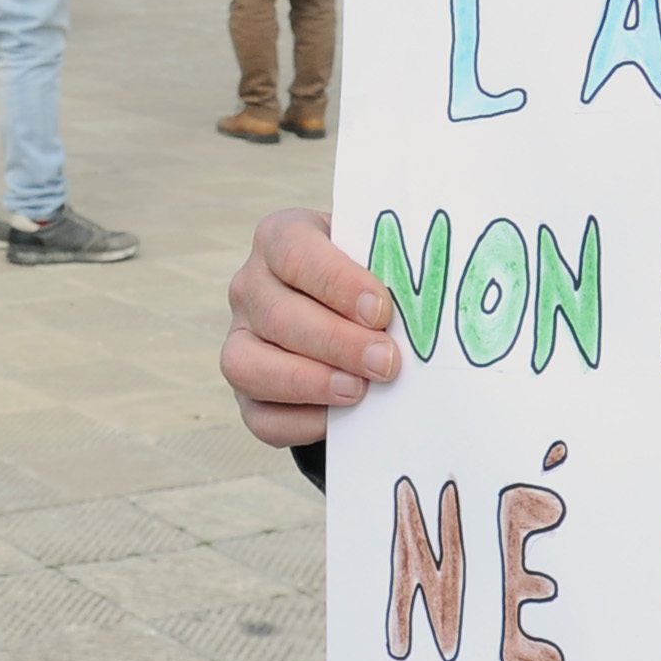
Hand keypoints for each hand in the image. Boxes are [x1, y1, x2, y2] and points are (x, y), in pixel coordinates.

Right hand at [222, 209, 399, 446]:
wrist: (348, 310)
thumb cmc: (367, 278)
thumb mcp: (375, 257)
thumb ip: (388, 272)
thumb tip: (421, 310)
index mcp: (280, 238)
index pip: (295, 252)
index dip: (338, 283)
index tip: (380, 310)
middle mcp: (250, 286)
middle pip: (279, 316)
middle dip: (337, 343)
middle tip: (385, 361)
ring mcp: (240, 338)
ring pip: (249, 365)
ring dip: (310, 382)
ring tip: (359, 391)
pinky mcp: (246, 390)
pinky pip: (258, 414)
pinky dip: (298, 422)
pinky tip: (338, 418)